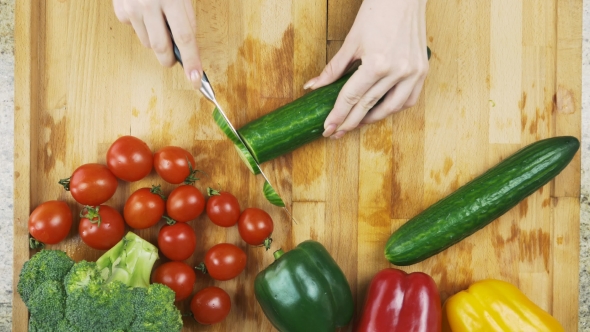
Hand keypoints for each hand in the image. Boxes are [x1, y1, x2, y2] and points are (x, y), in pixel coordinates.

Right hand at [113, 0, 202, 88]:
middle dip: (170, 60)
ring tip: (159, 20)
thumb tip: (188, 45)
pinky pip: (134, 29)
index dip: (192, 61)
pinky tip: (144, 11)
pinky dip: (142, 27)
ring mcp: (131, 8)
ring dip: (156, 40)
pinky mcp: (119, 9)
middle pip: (161, 48)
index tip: (196, 80)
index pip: (185, 38)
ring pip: (146, 42)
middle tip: (175, 59)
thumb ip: (187, 17)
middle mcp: (149, 5)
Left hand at [304, 0, 428, 138]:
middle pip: (368, 106)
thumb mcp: (351, 42)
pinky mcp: (422, 71)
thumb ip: (333, 69)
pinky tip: (380, 110)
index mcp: (377, 63)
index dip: (338, 114)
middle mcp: (397, 71)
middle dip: (349, 122)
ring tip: (356, 123)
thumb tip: (313, 87)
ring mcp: (413, 73)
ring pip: (390, 108)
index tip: (328, 127)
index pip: (352, 97)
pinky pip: (408, 100)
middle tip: (335, 133)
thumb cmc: (377, 13)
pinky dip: (393, 108)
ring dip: (371, 119)